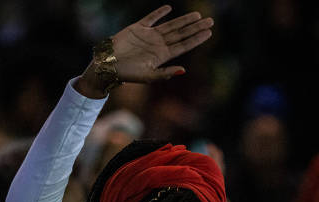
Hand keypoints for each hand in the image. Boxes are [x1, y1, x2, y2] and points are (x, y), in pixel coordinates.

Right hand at [77, 5, 212, 96]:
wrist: (108, 65)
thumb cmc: (127, 74)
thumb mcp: (148, 76)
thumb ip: (165, 73)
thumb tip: (184, 70)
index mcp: (162, 56)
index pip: (183, 46)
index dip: (196, 39)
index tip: (209, 33)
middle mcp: (158, 45)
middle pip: (181, 34)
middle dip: (195, 28)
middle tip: (211, 21)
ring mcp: (149, 36)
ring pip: (170, 25)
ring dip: (184, 21)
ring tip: (197, 16)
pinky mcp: (138, 28)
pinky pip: (150, 19)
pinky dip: (159, 13)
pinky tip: (168, 8)